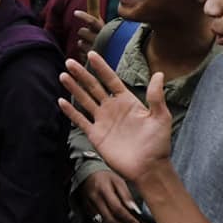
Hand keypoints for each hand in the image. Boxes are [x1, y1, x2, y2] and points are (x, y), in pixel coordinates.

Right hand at [59, 54, 172, 185]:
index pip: (111, 79)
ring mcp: (103, 121)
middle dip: (82, 74)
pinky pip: (80, 120)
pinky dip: (71, 112)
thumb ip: (156, 96)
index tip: (91, 54)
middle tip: (69, 62)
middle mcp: (112, 108)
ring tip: (63, 75)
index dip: (101, 67)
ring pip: (84, 100)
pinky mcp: (96, 135)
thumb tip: (159, 73)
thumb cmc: (158, 144)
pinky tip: (61, 101)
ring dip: (74, 88)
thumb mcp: (160, 117)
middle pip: (93, 87)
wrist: (148, 168)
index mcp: (127, 101)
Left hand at [74, 10, 104, 59]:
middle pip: (82, 31)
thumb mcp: (105, 32)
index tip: (75, 13)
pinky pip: (80, 53)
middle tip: (86, 35)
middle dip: (82, 32)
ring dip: (83, 43)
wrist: (112, 63)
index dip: (83, 16)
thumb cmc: (108, 44)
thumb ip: (97, 22)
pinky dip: (83, 53)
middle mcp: (101, 40)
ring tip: (91, 47)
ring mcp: (95, 51)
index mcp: (105, 31)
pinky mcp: (91, 61)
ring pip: (80, 43)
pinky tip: (91, 55)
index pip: (93, 21)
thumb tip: (89, 5)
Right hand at [79, 170, 140, 222]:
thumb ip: (126, 195)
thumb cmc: (105, 177)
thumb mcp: (118, 180)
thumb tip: (135, 209)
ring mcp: (90, 206)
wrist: (87, 174)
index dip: (127, 218)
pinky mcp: (88, 211)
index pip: (116, 208)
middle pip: (109, 219)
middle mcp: (95, 199)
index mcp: (103, 189)